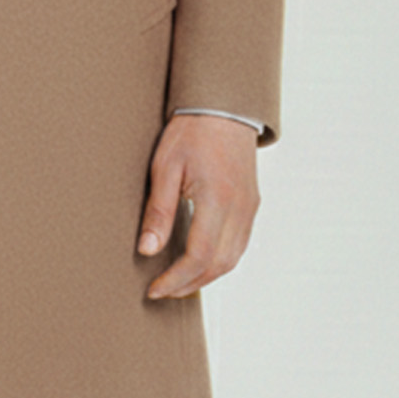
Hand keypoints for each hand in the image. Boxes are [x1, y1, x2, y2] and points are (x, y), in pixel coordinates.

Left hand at [138, 113, 259, 299]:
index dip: (175, 279)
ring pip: (232, 259)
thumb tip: (147, 250)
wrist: (223, 106)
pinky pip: (238, 245)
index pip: (199, 256)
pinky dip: (218, 261)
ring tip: (177, 282)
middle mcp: (240, 209)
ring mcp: (249, 208)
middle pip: (219, 265)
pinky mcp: (251, 204)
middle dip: (188, 285)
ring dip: (205, 277)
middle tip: (162, 291)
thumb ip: (159, 211)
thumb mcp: (165, 167)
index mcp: (218, 199)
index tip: (154, 288)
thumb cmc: (192, 131)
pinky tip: (199, 262)